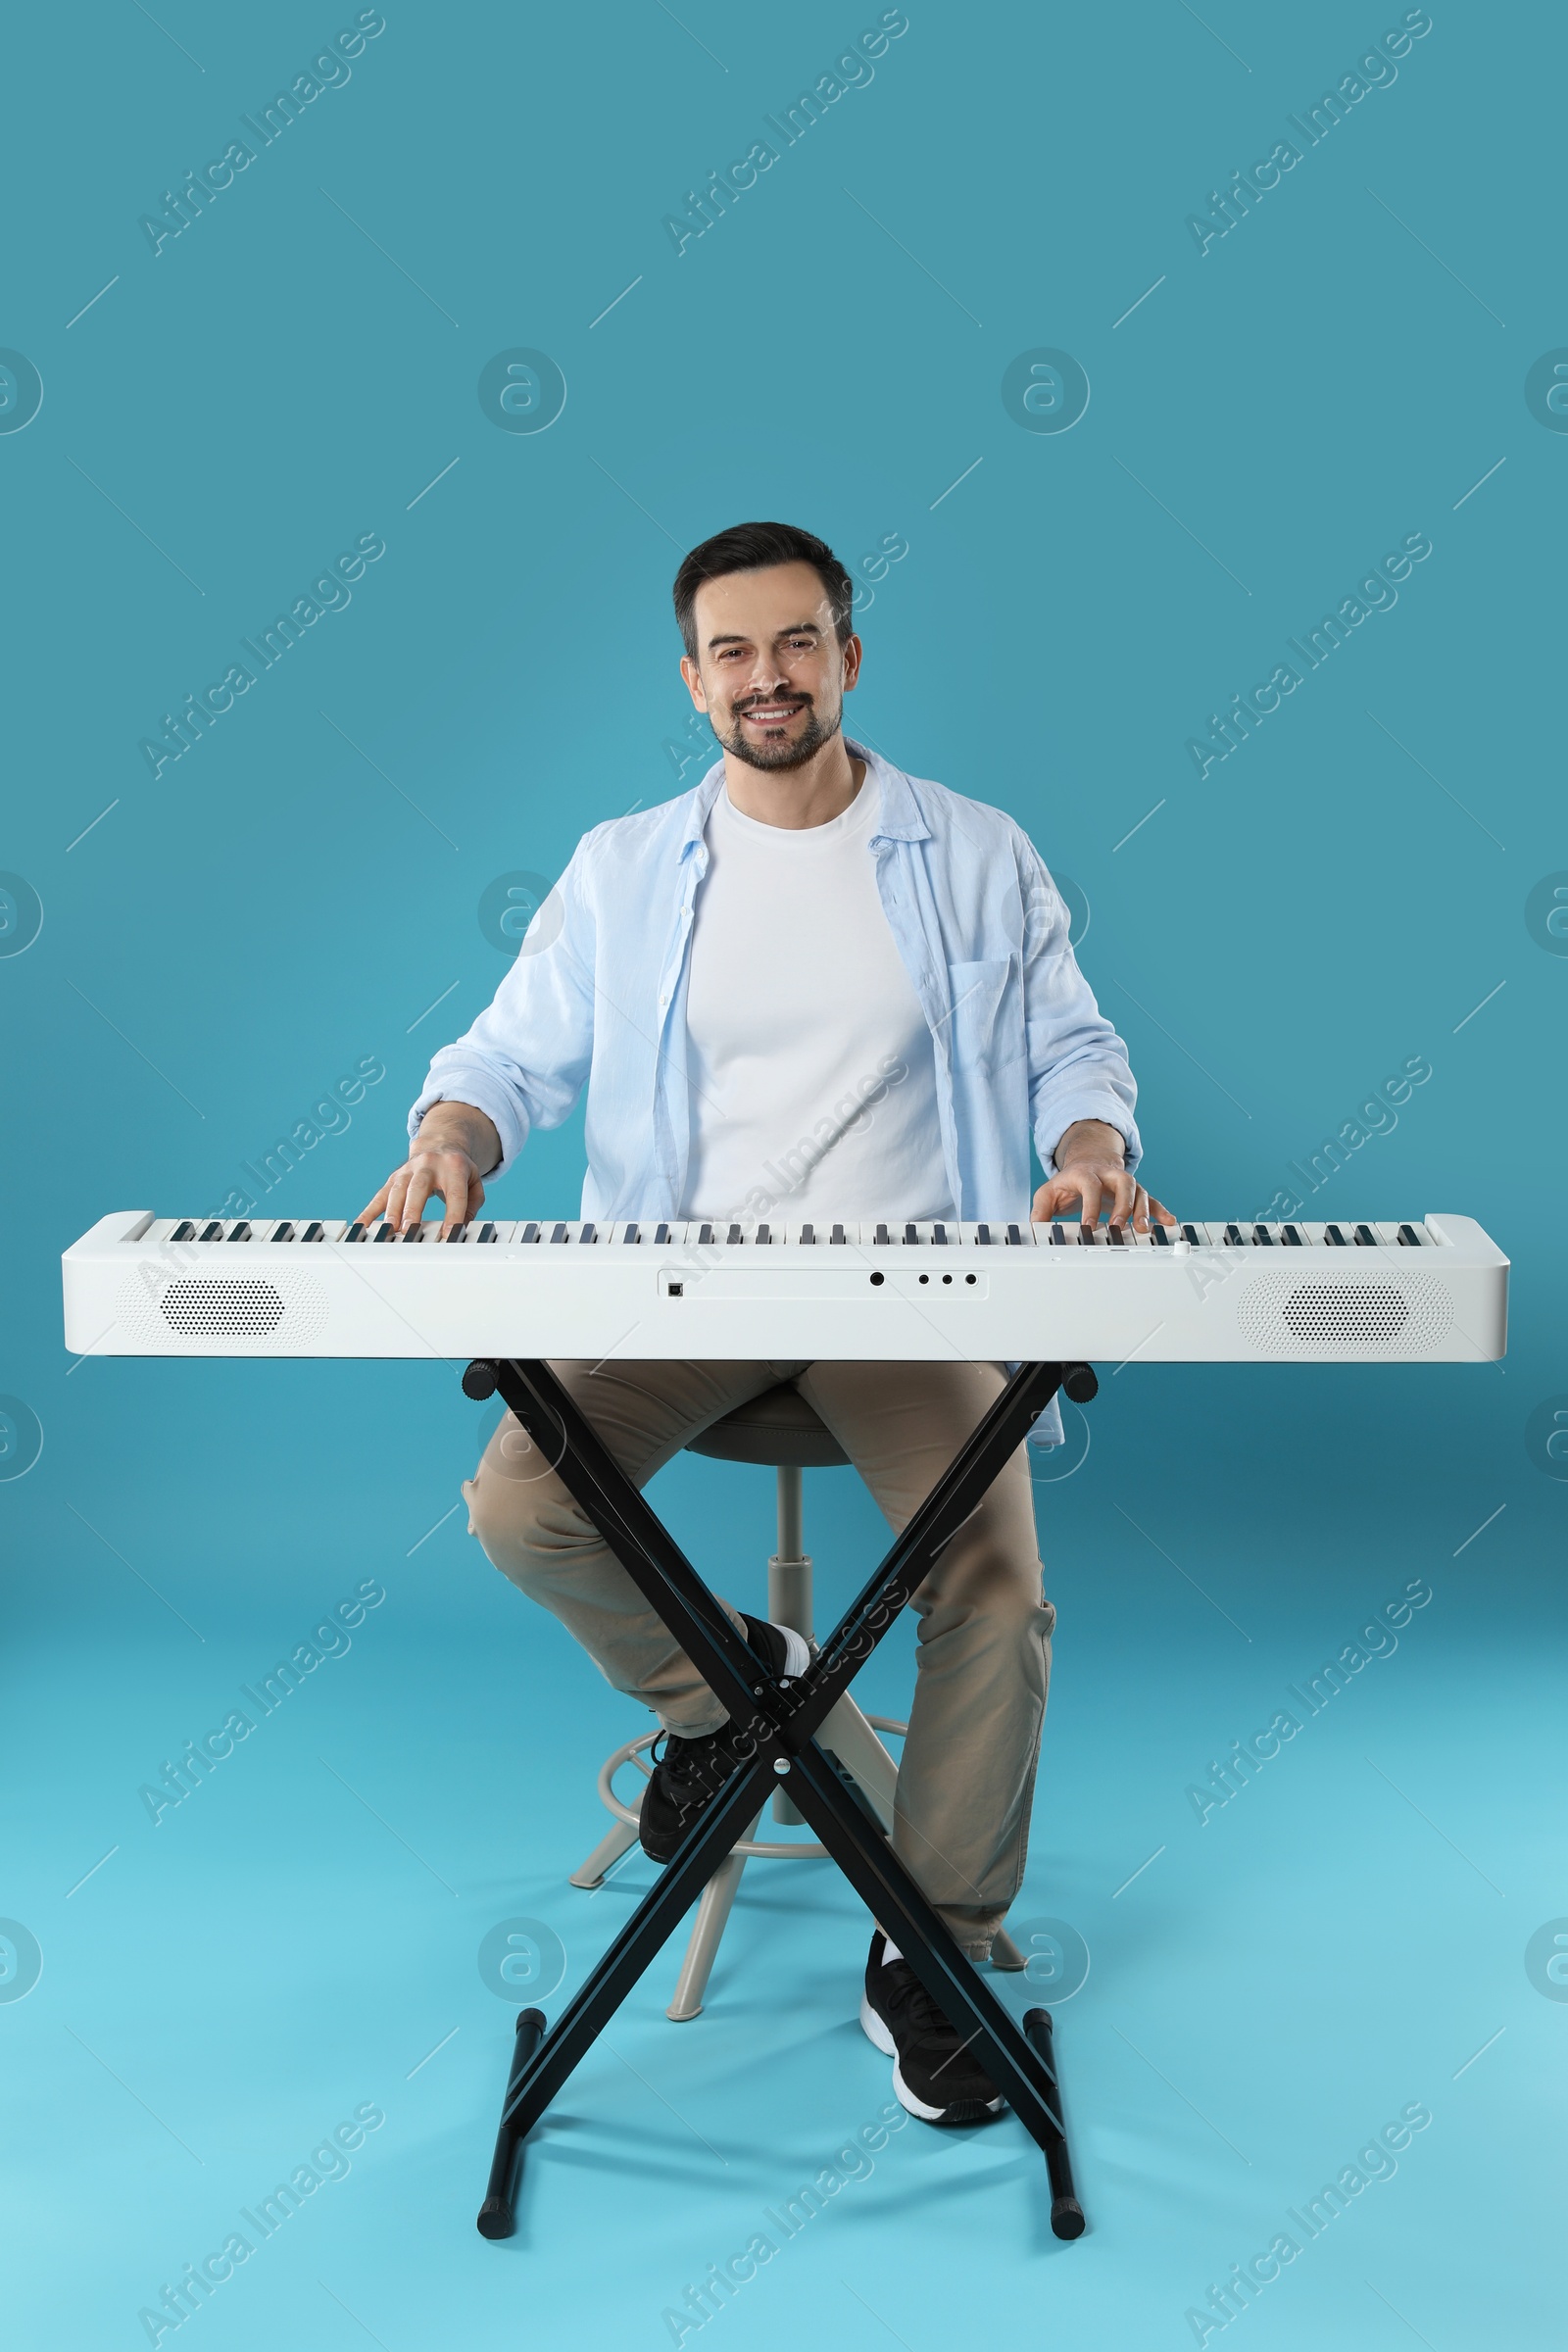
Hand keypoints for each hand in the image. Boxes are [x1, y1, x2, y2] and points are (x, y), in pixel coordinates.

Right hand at [356, 1104, 499, 1236]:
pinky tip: (362, 1224)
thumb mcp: (473, 1182)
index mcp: (454, 1166)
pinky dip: (370, 1211)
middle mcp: (429, 1165)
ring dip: (392, 1210)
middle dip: (413, 1208)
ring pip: (398, 1189)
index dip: (452, 1213)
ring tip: (389, 1230)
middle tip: (410, 1229)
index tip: (448, 1233)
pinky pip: (381, 1195)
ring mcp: (408, 1170)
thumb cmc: (457, 1169)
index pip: (454, 1193)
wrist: (440, 1144)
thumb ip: (472, 1205)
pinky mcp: (394, 1178)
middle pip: (419, 1187)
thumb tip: (463, 1228)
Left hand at [1031, 1118, 1175, 1233]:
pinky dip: (1160, 1210)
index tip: (1089, 1226)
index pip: (1089, 1185)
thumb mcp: (1049, 1192)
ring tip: (1144, 1228)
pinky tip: (1168, 1221)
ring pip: (1139, 1190)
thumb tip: (1034, 1231)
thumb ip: (1040, 1211)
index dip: (1090, 1205)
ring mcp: (1123, 1182)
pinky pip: (1151, 1199)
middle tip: (1118, 1225)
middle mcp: (1108, 1175)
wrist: (1089, 1160)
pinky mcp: (1135, 1192)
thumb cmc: (1069, 1181)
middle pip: (1121, 1181)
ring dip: (1143, 1209)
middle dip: (1123, 1204)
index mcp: (1085, 1173)